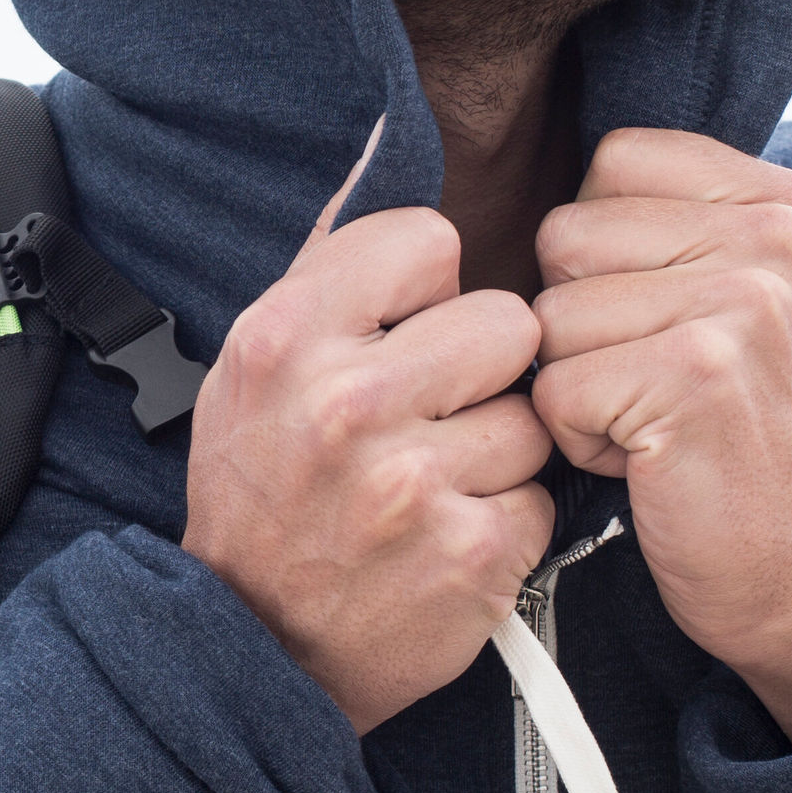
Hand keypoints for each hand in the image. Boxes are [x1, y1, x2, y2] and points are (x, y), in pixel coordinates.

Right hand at [185, 125, 558, 733]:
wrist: (251, 647)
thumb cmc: (261, 492)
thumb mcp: (254, 365)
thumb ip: (329, 266)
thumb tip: (382, 145)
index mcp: (287, 336)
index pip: (428, 239)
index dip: (429, 287)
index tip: (403, 331)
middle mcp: (344, 402)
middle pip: (508, 321)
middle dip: (483, 368)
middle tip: (432, 412)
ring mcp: (411, 484)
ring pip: (531, 415)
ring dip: (498, 451)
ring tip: (434, 483)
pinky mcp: (467, 557)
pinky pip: (540, 499)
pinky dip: (506, 522)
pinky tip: (449, 536)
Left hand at [529, 128, 791, 746]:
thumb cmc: (739, 435)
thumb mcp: (742, 299)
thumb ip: (674, 219)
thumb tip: (536, 158)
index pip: (614, 161)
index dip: (606, 256)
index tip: (673, 323)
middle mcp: (782, 235)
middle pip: (568, 234)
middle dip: (585, 322)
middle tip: (665, 384)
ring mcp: (747, 300)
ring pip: (550, 312)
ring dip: (581, 382)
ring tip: (658, 421)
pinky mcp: (697, 373)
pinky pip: (553, 385)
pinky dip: (579, 440)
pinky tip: (650, 462)